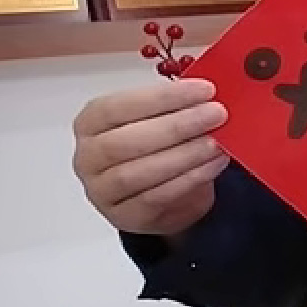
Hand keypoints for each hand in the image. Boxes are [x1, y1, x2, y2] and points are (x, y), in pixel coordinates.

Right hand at [71, 76, 230, 236]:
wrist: (161, 200)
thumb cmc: (157, 149)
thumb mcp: (161, 121)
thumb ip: (176, 106)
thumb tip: (208, 93)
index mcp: (91, 123)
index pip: (116, 107)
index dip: (161, 98)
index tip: (204, 90)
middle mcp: (89, 157)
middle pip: (124, 141)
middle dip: (176, 126)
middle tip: (216, 114)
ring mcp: (101, 190)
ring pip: (137, 172)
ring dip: (183, 155)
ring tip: (217, 142)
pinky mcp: (124, 216)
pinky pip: (156, 197)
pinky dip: (189, 179)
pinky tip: (214, 164)